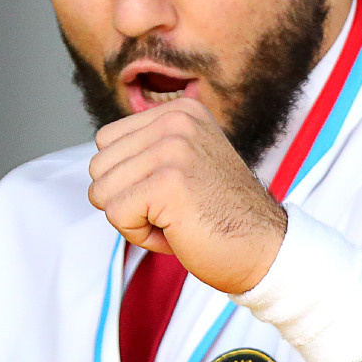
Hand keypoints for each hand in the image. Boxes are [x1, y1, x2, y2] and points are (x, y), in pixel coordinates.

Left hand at [87, 98, 287, 295]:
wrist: (263, 249)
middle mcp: (176, 121)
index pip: (106, 142)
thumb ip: (147, 150)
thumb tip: (97, 160)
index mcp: (179, 112)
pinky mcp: (167, 183)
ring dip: (132, 218)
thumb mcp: (185, 163)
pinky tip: (176, 232)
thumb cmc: (220, 215)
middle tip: (173, 210)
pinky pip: (115, 214)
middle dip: (126, 200)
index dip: (128, 179)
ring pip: (101, 191)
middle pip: (98, 166)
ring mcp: (173, 150)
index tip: (171, 193)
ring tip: (175, 219)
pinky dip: (139, 235)